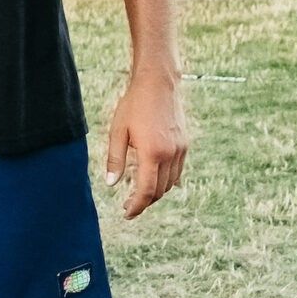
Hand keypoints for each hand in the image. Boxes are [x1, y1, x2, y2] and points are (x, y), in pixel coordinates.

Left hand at [105, 70, 186, 218]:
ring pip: (170, 183)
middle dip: (145, 202)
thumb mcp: (118, 131)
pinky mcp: (185, 144)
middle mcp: (170, 154)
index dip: (136, 206)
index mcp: (152, 153)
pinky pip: (177, 171)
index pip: (146, 191)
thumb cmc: (134, 105)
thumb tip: (112, 184)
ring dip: (156, 192)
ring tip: (139, 192)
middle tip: (128, 205)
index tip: (127, 214)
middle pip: (160, 191)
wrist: (158, 83)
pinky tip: (155, 179)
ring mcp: (180, 149)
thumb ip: (115, 159)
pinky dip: (167, 180)